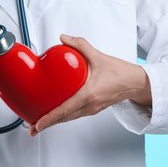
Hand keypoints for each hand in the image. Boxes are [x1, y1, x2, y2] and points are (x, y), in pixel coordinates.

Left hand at [29, 35, 151, 136]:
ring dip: (54, 121)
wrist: (136, 83)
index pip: (65, 110)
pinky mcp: (93, 109)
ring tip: (39, 124)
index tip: (38, 124)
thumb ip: (80, 45)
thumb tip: (63, 38)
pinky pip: (75, 114)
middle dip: (47, 124)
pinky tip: (55, 114)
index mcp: (89, 95)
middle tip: (31, 128)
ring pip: (69, 118)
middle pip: (64, 118)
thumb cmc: (120, 72)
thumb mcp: (98, 56)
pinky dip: (63, 116)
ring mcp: (91, 109)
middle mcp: (89, 106)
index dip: (50, 118)